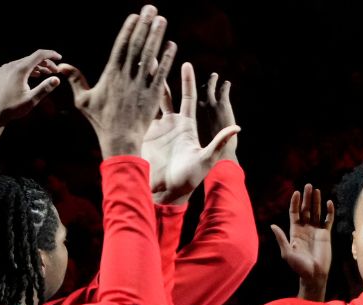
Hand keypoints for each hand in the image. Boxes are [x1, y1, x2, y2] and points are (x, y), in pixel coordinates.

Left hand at [0, 49, 62, 126]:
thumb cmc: (13, 108)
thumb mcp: (32, 99)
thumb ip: (45, 88)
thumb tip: (57, 79)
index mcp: (19, 70)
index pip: (38, 55)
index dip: (50, 54)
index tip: (59, 57)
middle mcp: (11, 66)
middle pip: (32, 58)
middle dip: (46, 63)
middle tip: (56, 71)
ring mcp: (5, 68)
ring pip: (25, 62)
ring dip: (37, 66)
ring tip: (47, 73)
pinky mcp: (2, 72)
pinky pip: (17, 66)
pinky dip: (28, 69)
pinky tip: (34, 75)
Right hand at [58, 5, 177, 157]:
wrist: (120, 141)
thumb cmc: (101, 122)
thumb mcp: (84, 101)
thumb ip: (75, 80)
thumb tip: (62, 65)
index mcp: (111, 75)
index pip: (121, 46)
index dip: (129, 29)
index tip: (135, 15)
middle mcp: (126, 77)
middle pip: (137, 45)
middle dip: (145, 25)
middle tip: (152, 9)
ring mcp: (140, 86)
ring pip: (150, 56)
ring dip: (157, 36)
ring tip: (162, 20)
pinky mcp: (152, 97)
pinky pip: (161, 74)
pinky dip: (166, 60)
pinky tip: (172, 45)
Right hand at [142, 62, 241, 203]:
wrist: (168, 192)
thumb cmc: (190, 178)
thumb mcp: (207, 159)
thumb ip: (220, 142)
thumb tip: (237, 127)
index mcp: (187, 125)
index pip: (188, 97)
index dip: (188, 80)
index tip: (186, 62)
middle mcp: (171, 123)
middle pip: (166, 93)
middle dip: (162, 74)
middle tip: (157, 54)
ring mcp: (156, 128)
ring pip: (149, 101)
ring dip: (144, 84)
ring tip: (138, 65)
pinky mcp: (144, 136)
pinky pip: (137, 116)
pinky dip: (133, 103)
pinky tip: (125, 88)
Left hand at [272, 184, 333, 300]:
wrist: (314, 275)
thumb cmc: (299, 266)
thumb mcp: (287, 253)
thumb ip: (281, 239)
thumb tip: (272, 226)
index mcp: (295, 232)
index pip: (295, 213)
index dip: (295, 203)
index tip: (296, 193)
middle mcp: (305, 229)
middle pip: (306, 209)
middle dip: (307, 198)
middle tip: (308, 186)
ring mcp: (316, 231)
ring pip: (316, 212)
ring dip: (316, 201)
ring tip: (317, 190)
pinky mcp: (326, 235)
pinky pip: (328, 220)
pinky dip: (329, 212)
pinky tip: (329, 202)